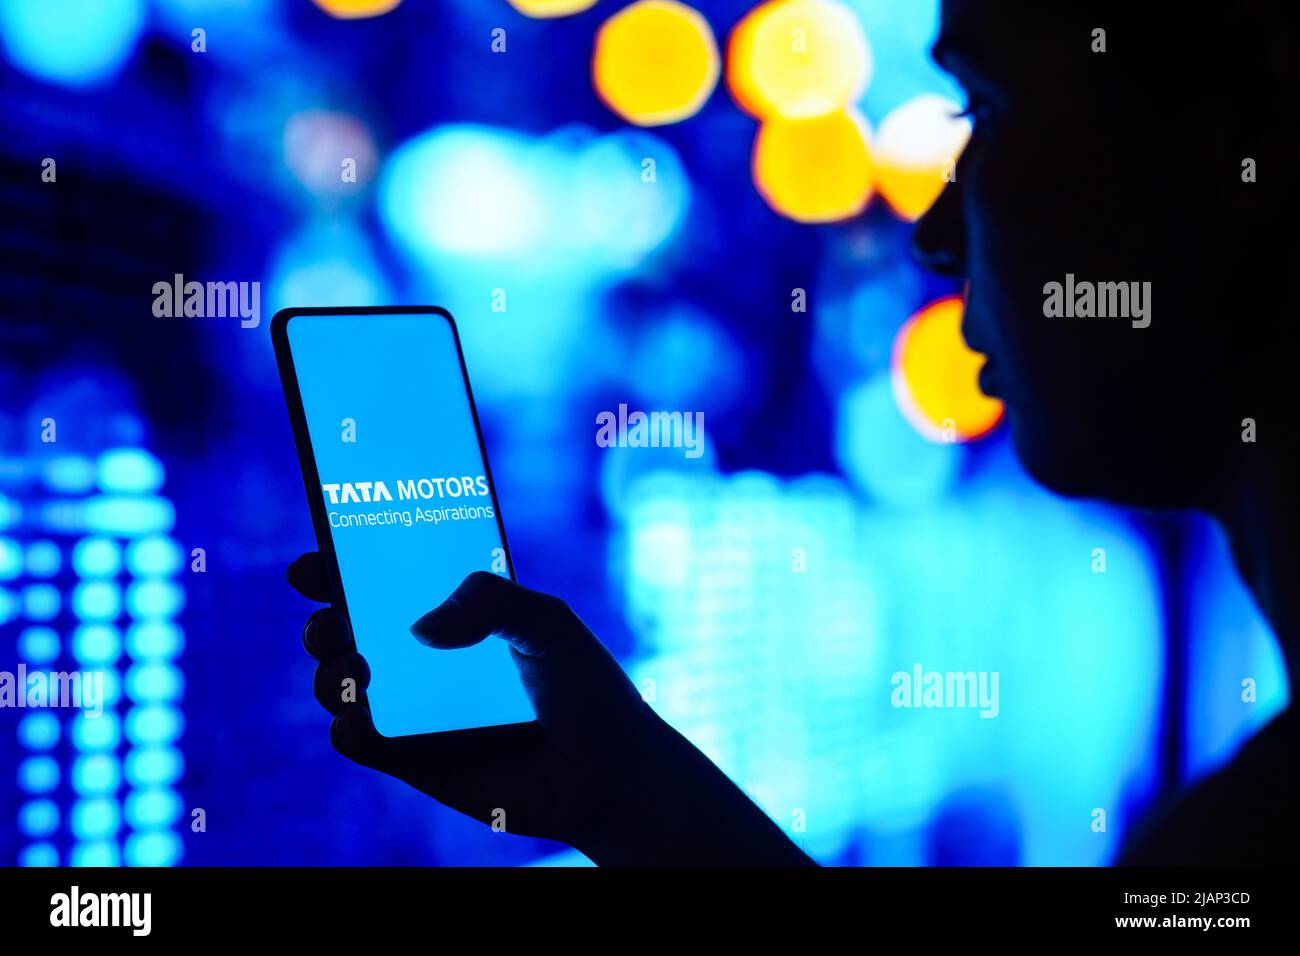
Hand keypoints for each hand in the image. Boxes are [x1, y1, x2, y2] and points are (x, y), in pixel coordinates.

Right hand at [288, 553, 814, 865]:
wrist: (607, 774)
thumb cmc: (584, 689)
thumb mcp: (547, 623)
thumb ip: (489, 602)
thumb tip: (417, 629)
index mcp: (455, 612)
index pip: (385, 577)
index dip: (342, 562)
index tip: (317, 555)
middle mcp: (423, 656)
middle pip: (347, 626)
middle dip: (323, 616)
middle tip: (331, 614)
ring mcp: (412, 706)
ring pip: (338, 681)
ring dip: (327, 669)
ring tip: (355, 667)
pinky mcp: (410, 758)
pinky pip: (357, 740)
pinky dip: (345, 726)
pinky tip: (357, 716)